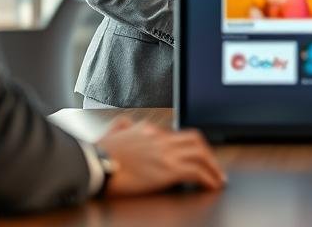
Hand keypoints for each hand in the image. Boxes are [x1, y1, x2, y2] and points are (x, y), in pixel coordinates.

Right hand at [96, 118, 226, 195]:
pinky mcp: (168, 169)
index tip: (194, 156)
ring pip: (200, 153)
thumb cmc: (97, 153)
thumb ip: (121, 127)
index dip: (188, 146)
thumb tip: (124, 124)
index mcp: (148, 129)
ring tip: (218, 178)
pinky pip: (196, 171)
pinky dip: (209, 178)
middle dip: (207, 153)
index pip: (176, 134)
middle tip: (213, 166)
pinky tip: (212, 186)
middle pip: (195, 139)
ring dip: (213, 166)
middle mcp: (160, 138)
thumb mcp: (111, 132)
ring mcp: (165, 152)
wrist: (93, 163)